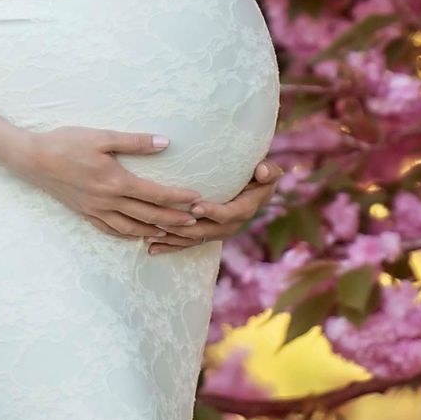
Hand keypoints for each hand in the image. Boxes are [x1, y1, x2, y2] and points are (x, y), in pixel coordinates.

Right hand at [13, 127, 224, 243]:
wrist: (32, 159)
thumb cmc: (66, 143)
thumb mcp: (102, 137)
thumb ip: (135, 142)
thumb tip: (165, 143)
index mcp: (116, 180)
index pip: (155, 193)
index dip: (178, 198)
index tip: (197, 199)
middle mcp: (108, 200)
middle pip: (148, 215)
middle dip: (174, 219)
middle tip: (196, 222)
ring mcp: (96, 210)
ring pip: (131, 228)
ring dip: (154, 231)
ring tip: (172, 233)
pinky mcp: (85, 213)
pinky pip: (110, 230)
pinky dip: (128, 235)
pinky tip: (137, 235)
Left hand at [143, 158, 280, 254]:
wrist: (254, 188)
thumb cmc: (259, 175)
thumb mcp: (268, 171)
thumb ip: (268, 171)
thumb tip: (262, 171)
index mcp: (245, 210)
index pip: (228, 214)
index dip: (212, 212)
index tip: (195, 206)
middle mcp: (231, 225)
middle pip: (205, 231)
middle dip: (184, 228)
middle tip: (163, 221)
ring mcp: (217, 232)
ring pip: (193, 239)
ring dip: (173, 238)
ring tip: (151, 235)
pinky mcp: (206, 234)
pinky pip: (188, 243)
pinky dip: (170, 246)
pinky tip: (151, 249)